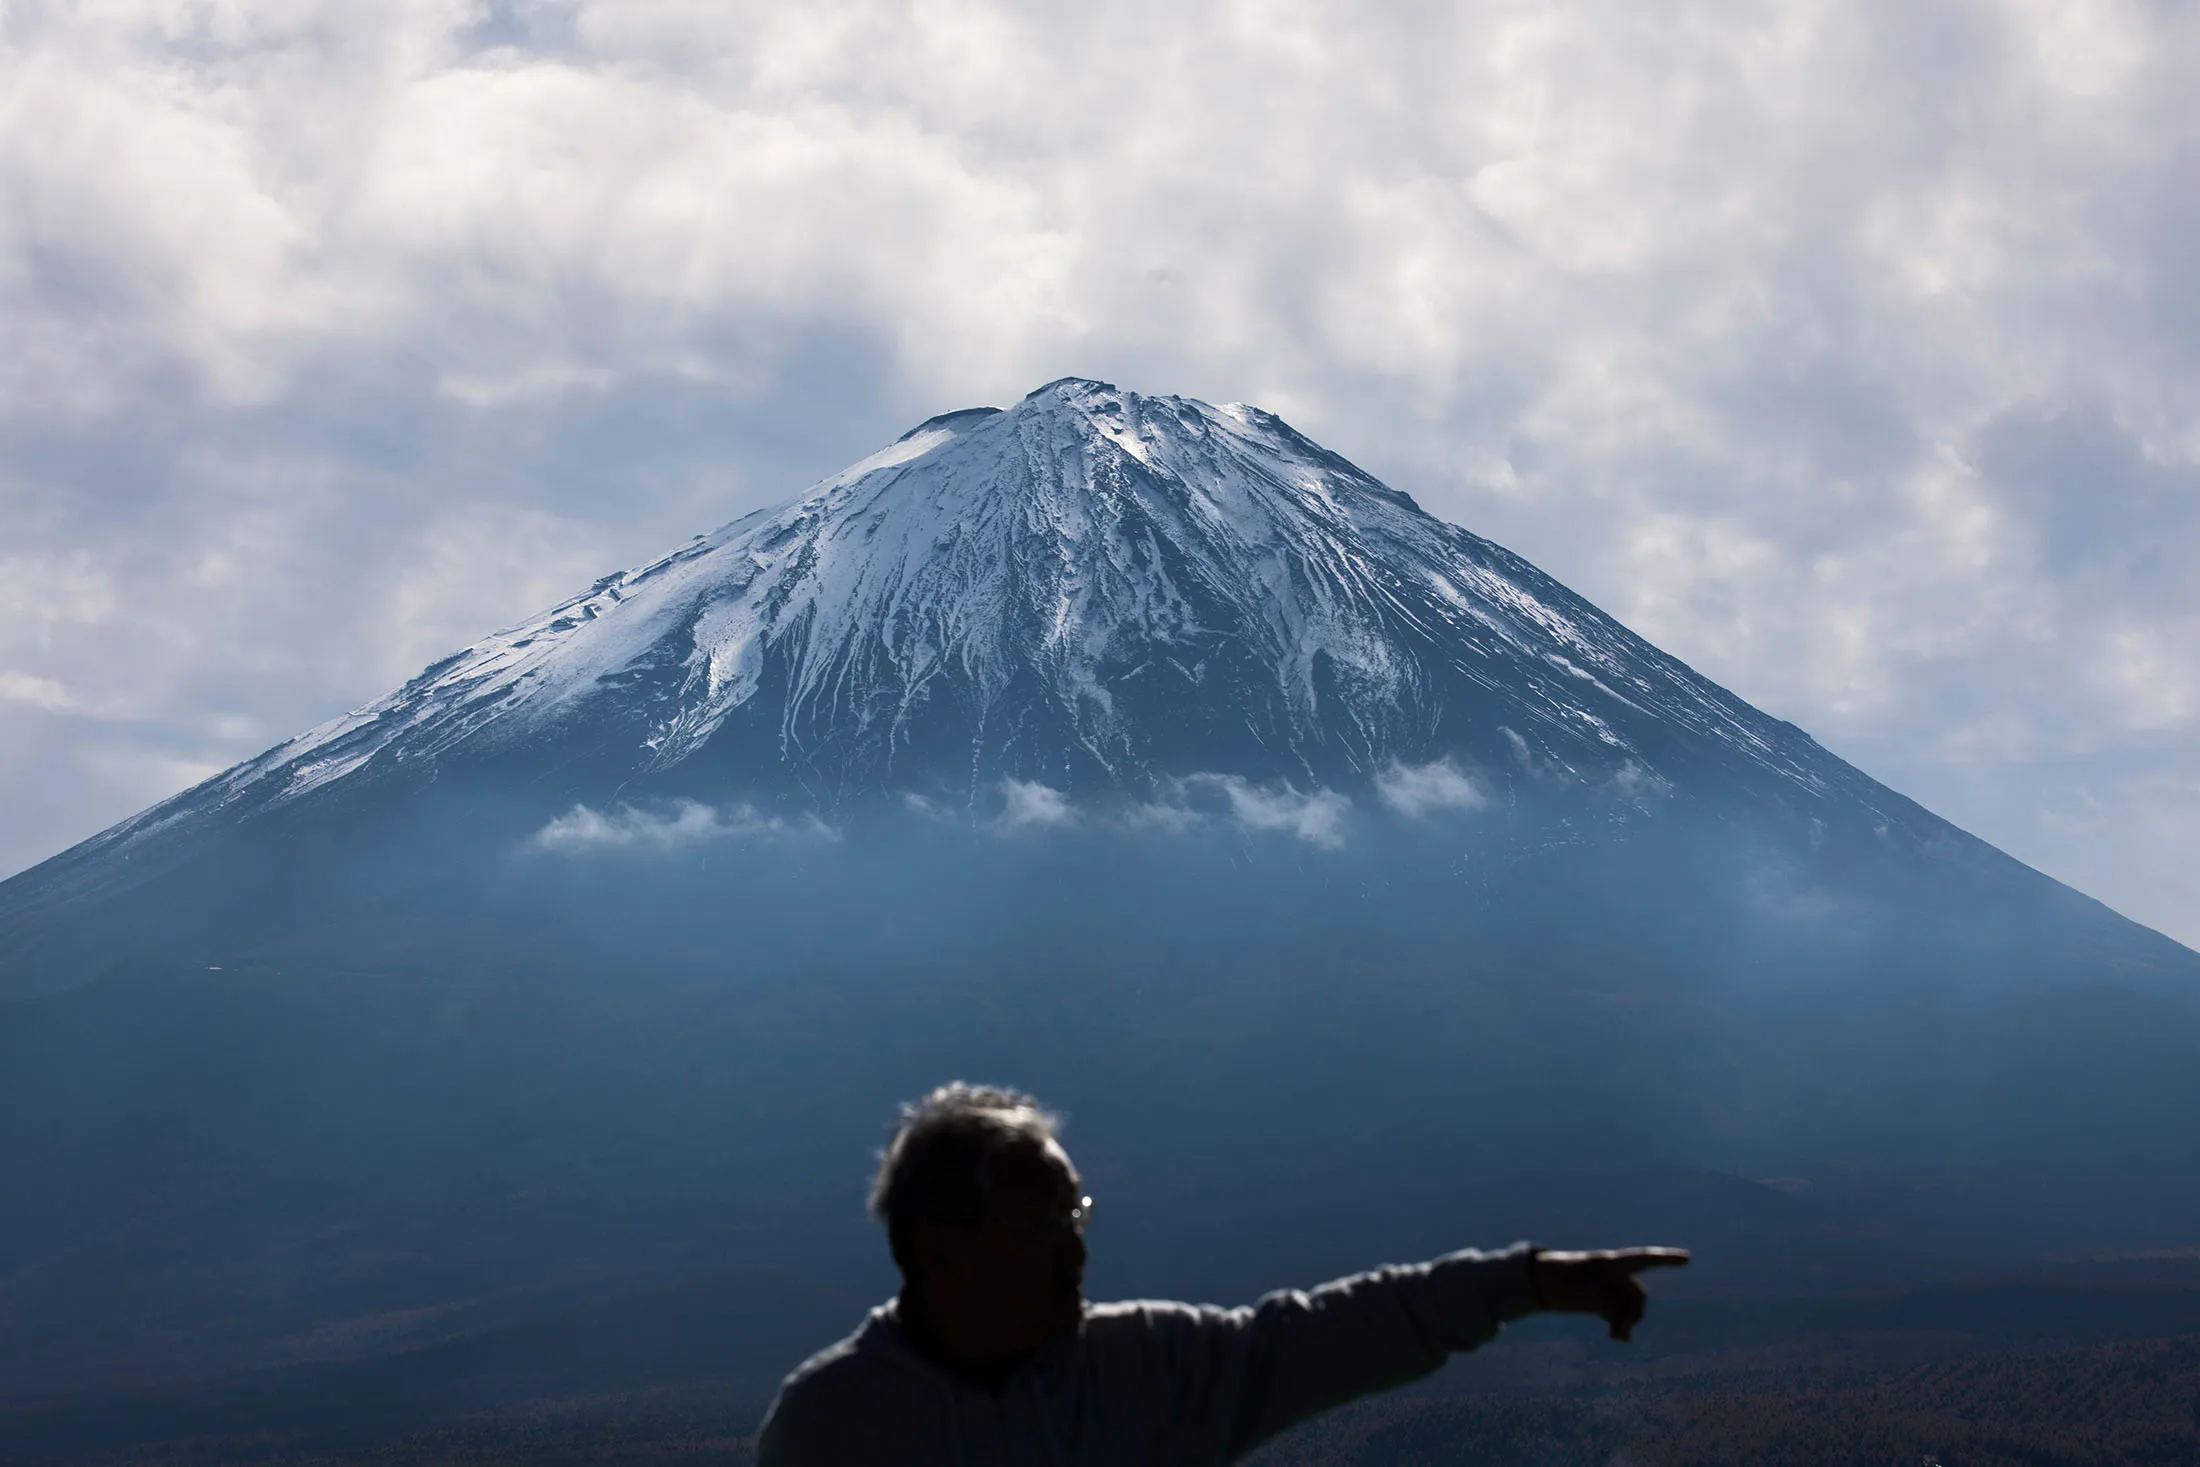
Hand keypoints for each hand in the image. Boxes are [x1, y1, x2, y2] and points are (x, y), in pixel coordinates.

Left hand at [1528, 1246, 1689, 1341]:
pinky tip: (1616, 1337)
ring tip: (1616, 1337)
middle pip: (1638, 1296)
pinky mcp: (1600, 1301)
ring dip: (1626, 1322)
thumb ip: (1613, 1310)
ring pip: (1629, 1308)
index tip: (1687, 1258)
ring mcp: (1608, 1288)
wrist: (1539, 1283)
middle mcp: (1615, 1275)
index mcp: (1613, 1263)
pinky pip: (1618, 1315)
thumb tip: (1622, 1334)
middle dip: (1634, 1312)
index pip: (1645, 1259)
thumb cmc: (1564, 1280)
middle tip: (1620, 1327)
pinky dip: (1618, 1325)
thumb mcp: (1591, 1293)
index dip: (1666, 1260)